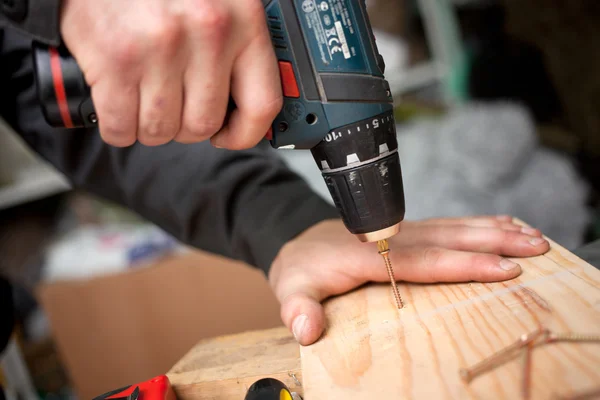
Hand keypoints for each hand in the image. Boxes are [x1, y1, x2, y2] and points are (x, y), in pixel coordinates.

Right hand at [59, 0, 281, 147]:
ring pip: (162, 130)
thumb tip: (241, 105)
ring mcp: (161, 47)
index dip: (244, 133)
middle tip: (173, 107)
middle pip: (204, 124)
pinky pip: (122, 127)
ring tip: (144, 100)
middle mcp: (208, 32)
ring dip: (150, 126)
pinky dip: (117, 127)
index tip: (229, 135)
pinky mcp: (116, 59)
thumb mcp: (218, 1)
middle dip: (184, 126)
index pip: (262, 104)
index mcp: (243, 19)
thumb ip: (236, 47)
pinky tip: (117, 104)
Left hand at [268, 215, 549, 345]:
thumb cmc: (301, 269)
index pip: (422, 261)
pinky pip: (447, 228)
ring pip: (452, 229)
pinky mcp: (409, 233)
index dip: (461, 264)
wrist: (300, 242)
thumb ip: (299, 308)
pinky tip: (501, 226)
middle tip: (534, 247)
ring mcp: (403, 233)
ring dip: (492, 232)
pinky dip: (476, 226)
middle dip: (493, 243)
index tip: (500, 268)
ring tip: (531, 235)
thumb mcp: (291, 289)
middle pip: (448, 239)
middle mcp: (392, 238)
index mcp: (368, 254)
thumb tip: (307, 329)